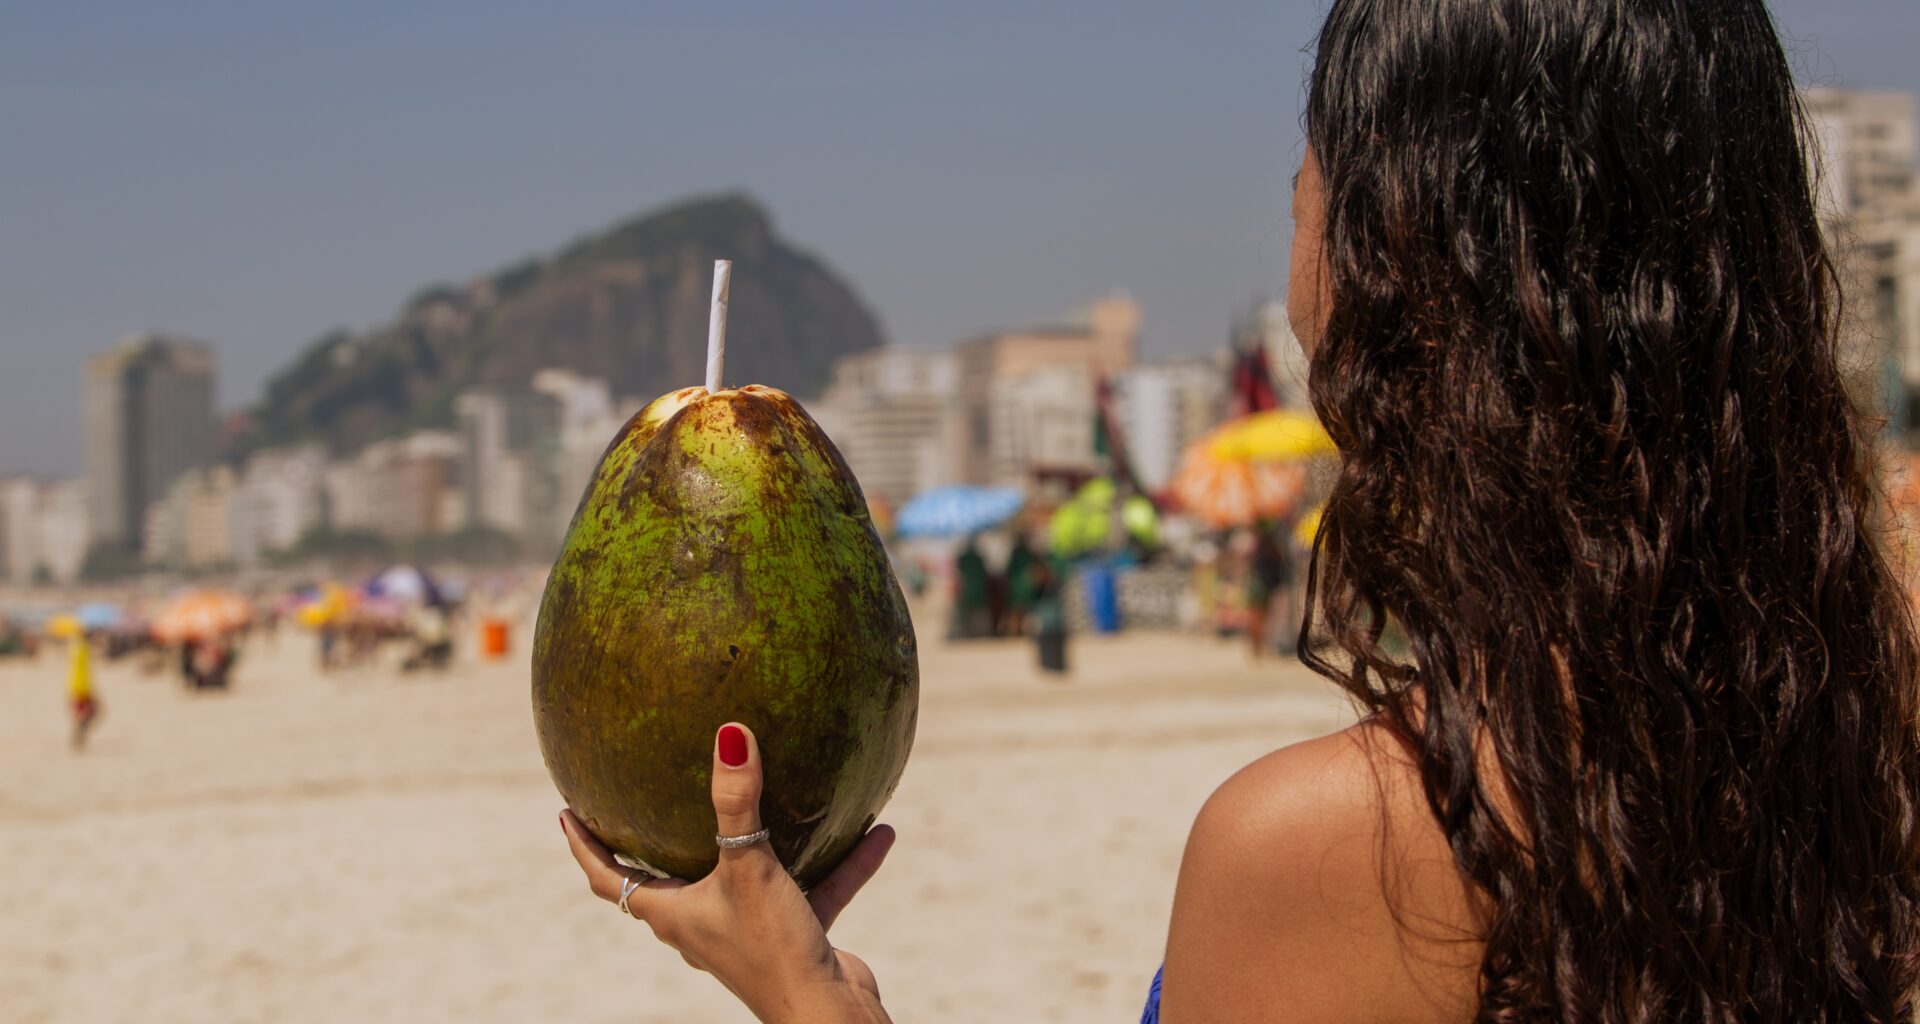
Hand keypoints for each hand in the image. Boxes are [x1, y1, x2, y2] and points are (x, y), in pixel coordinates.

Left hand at [560, 723, 895, 1023]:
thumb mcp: (749, 867)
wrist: (828, 1015)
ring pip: (749, 875)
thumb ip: (737, 801)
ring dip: (766, 838)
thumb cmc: (772, 951)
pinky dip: (840, 863)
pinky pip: (815, 887)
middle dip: (658, 838)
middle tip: (650, 791)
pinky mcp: (793, 936)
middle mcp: (703, 924)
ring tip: (778, 789)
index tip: (566, 810)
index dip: (583, 845)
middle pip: (666, 878)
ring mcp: (748, 931)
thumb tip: (729, 735)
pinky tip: (877, 832)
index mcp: (673, 915)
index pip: (606, 878)